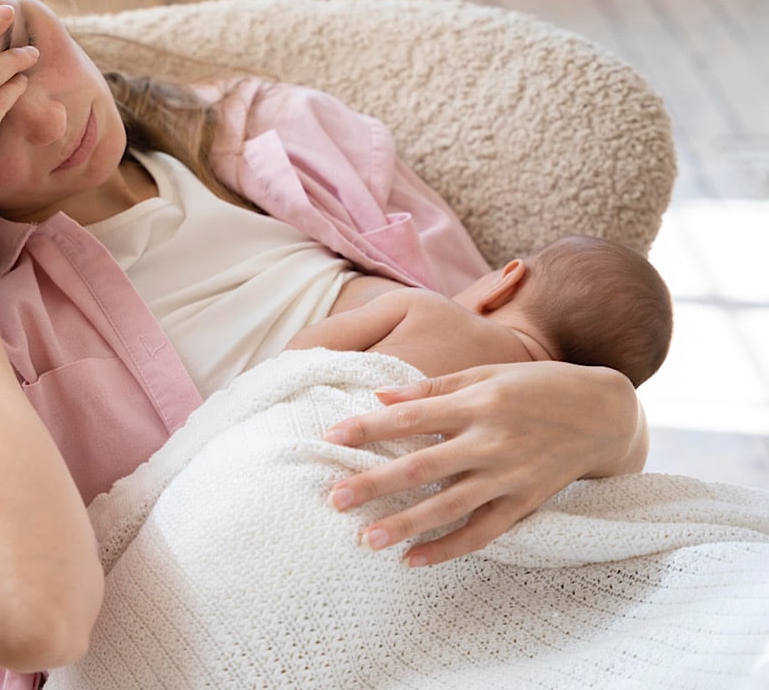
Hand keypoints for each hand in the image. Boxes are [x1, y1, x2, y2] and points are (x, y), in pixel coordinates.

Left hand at [323, 361, 644, 566]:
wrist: (604, 414)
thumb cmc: (535, 386)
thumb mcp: (486, 373)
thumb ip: (432, 389)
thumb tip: (378, 397)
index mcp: (478, 403)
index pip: (412, 417)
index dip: (369, 427)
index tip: (331, 436)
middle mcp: (492, 440)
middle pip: (423, 466)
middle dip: (376, 483)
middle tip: (335, 498)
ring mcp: (510, 475)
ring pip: (450, 506)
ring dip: (406, 525)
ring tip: (366, 540)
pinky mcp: (526, 503)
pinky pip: (483, 532)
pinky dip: (448, 548)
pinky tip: (413, 560)